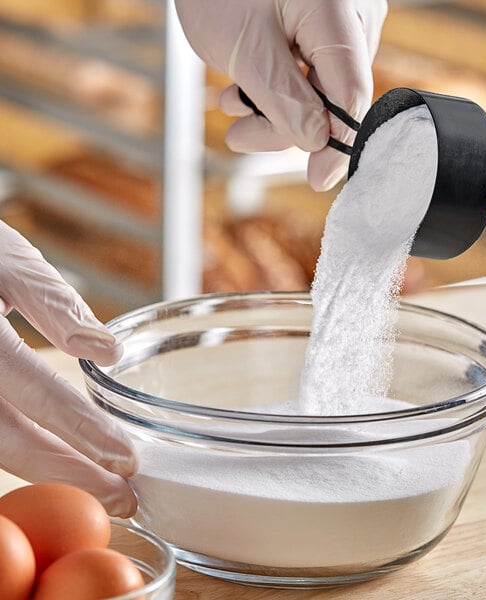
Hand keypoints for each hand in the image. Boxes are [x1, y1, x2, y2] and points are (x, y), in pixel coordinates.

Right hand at [0, 221, 136, 516]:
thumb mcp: (10, 263)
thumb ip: (55, 307)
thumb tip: (109, 352)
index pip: (35, 392)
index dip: (81, 430)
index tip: (127, 461)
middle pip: (8, 442)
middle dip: (69, 474)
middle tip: (122, 499)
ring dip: (48, 472)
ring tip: (99, 489)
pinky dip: (22, 453)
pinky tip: (58, 464)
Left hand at [175, 0, 387, 190]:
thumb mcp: (244, 48)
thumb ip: (283, 99)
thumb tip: (317, 141)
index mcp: (338, 14)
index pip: (351, 95)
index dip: (335, 143)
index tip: (317, 178)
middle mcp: (352, 18)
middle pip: (333, 98)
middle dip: (286, 125)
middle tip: (240, 136)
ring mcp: (340, 25)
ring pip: (318, 93)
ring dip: (273, 110)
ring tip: (231, 106)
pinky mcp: (323, 32)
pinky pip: (308, 76)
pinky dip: (275, 91)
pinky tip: (243, 92)